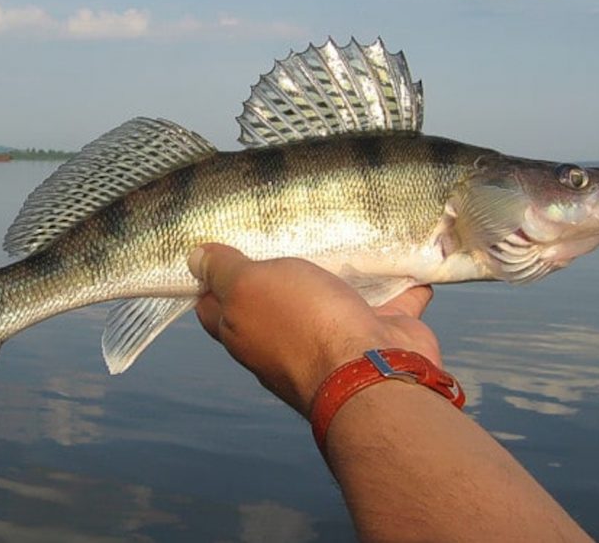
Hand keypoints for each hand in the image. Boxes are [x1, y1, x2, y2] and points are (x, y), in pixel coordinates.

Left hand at [188, 243, 441, 414]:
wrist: (372, 370)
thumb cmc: (302, 323)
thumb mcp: (250, 285)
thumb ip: (224, 271)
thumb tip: (194, 258)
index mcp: (246, 329)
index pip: (214, 306)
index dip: (210, 280)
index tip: (217, 248)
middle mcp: (287, 340)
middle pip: (276, 303)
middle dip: (280, 273)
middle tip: (284, 229)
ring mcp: (335, 340)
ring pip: (335, 301)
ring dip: (342, 275)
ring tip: (346, 233)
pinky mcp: (380, 334)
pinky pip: (391, 304)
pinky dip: (401, 285)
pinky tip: (405, 255)